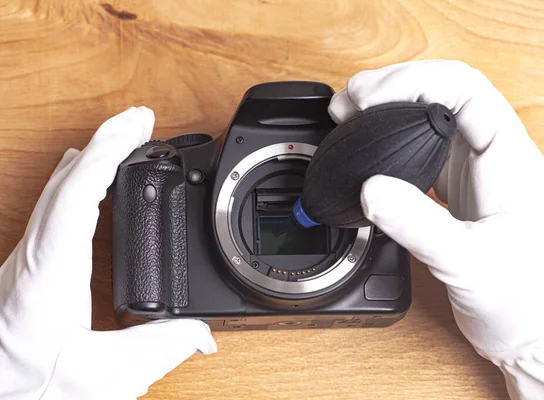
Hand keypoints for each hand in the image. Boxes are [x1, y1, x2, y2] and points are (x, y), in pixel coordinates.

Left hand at [0, 107, 216, 399]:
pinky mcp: (29, 268)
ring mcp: (27, 260)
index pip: (78, 195)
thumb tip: (201, 332)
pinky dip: (76, 178)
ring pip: (56, 189)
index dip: (109, 154)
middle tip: (141, 119)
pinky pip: (53, 205)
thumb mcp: (102, 379)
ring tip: (122, 135)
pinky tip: (83, 175)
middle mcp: (31, 258)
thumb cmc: (26, 393)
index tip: (137, 128)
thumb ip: (158, 351)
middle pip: (67, 180)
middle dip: (105, 141)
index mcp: (48, 276)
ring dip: (91, 155)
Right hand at [328, 60, 543, 361]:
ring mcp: (471, 166)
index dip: (414, 82)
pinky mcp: (454, 183)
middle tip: (350, 101)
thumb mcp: (466, 263)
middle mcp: (491, 151)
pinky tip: (368, 143)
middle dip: (394, 85)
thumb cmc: (516, 295)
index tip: (370, 98)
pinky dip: (389, 133)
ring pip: (430, 111)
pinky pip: (419, 141)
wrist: (528, 322)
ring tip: (351, 113)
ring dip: (389, 104)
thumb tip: (371, 189)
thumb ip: (418, 226)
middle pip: (444, 89)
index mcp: (507, 157)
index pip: (465, 89)